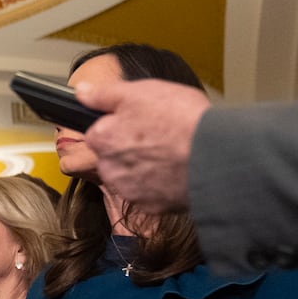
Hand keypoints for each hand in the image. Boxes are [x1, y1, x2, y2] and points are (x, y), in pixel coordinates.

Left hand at [76, 79, 209, 212]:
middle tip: (160, 136)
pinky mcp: (152, 206)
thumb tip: (81, 92)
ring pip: (131, 176)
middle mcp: (110, 169)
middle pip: (114, 156)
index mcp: (102, 139)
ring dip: (145, 168)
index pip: (99, 132)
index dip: (120, 124)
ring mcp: (130, 190)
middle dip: (131, 148)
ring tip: (172, 153)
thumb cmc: (180, 120)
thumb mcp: (140, 92)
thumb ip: (104, 94)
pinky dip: (162, 185)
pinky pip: (152, 194)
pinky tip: (178, 170)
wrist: (216, 155)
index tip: (139, 122)